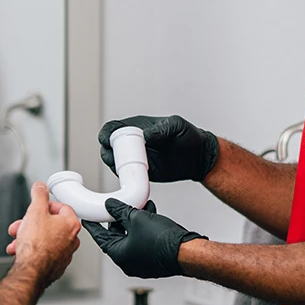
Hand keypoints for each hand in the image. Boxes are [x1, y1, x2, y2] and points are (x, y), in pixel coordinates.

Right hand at [8, 183, 81, 286]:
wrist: (31, 271)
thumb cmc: (36, 245)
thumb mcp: (35, 211)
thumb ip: (39, 195)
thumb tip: (41, 186)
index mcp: (71, 224)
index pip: (61, 207)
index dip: (45, 205)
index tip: (36, 207)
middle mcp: (71, 239)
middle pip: (50, 224)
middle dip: (31, 224)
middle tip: (21, 226)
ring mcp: (64, 254)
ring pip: (44, 240)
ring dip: (28, 238)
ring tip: (17, 241)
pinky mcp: (56, 266)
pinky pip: (43, 253)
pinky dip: (32, 251)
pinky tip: (20, 251)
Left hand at [81, 198, 205, 278]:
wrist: (186, 251)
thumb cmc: (163, 241)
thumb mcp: (137, 218)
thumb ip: (120, 211)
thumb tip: (112, 206)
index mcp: (119, 255)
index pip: (101, 237)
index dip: (95, 225)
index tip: (89, 219)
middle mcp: (128, 262)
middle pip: (117, 236)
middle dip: (120, 219)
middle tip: (119, 207)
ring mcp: (141, 262)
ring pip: (133, 237)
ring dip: (135, 221)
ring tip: (141, 207)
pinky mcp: (153, 260)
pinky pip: (143, 241)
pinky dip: (144, 229)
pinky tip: (151, 215)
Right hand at [98, 115, 218, 182]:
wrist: (199, 157)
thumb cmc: (188, 136)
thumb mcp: (177, 126)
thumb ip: (162, 129)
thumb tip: (146, 135)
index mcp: (138, 127)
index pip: (115, 128)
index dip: (106, 133)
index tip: (105, 139)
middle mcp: (134, 143)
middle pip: (111, 147)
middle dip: (107, 152)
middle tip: (111, 156)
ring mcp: (137, 159)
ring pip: (116, 162)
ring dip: (113, 165)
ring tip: (119, 167)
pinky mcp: (142, 173)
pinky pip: (128, 176)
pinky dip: (124, 178)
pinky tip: (127, 177)